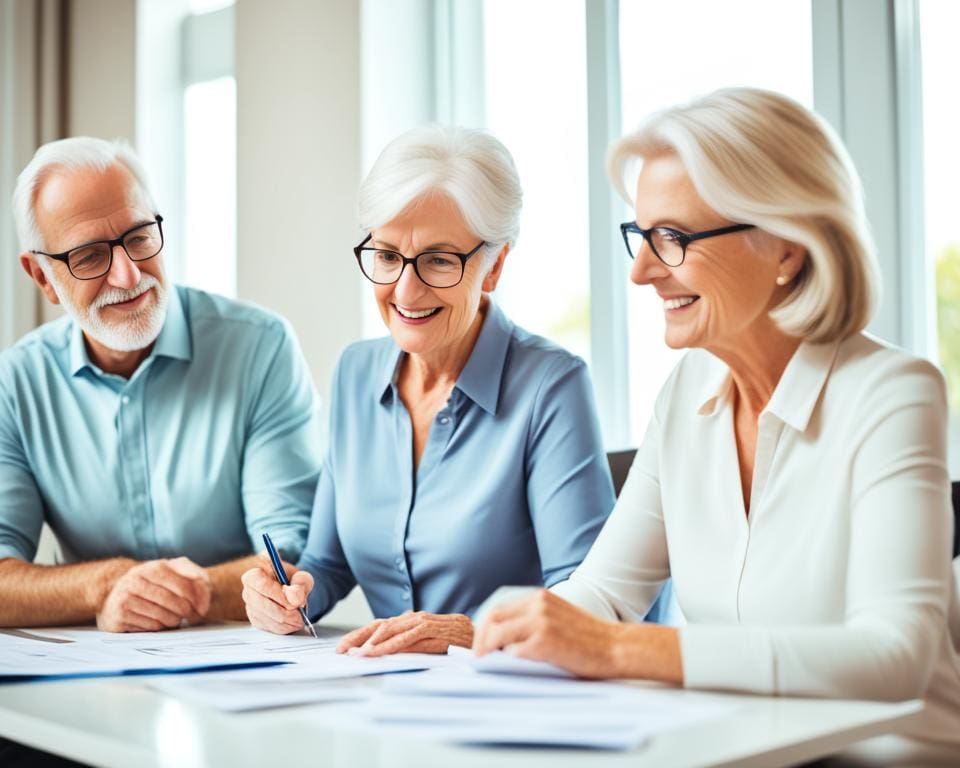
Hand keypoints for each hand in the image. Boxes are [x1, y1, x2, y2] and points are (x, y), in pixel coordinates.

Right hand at [96, 557, 211, 631]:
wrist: (114, 597)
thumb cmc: (151, 584)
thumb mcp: (169, 571)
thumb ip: (189, 571)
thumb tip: (200, 578)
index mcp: (152, 567)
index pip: (183, 586)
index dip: (197, 599)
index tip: (202, 608)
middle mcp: (135, 581)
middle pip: (174, 603)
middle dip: (187, 612)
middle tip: (192, 617)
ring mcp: (124, 598)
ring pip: (163, 616)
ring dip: (174, 621)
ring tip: (175, 618)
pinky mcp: (119, 617)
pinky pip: (151, 627)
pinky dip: (160, 627)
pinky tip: (159, 623)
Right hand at [240, 554, 313, 634]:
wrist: (290, 591)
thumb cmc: (292, 581)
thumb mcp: (301, 576)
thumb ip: (301, 583)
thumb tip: (295, 598)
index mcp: (256, 574)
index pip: (262, 585)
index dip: (279, 595)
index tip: (295, 602)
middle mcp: (248, 591)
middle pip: (264, 605)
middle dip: (285, 613)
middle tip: (300, 614)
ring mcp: (250, 607)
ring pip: (267, 619)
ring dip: (286, 622)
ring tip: (299, 618)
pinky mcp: (256, 620)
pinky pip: (269, 628)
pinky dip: (284, 628)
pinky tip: (292, 622)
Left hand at [337, 611, 472, 655]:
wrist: (474, 634)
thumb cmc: (447, 639)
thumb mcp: (420, 643)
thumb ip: (402, 646)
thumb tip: (377, 656)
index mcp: (407, 621)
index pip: (377, 625)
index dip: (358, 635)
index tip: (341, 648)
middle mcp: (411, 618)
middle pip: (380, 626)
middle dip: (358, 638)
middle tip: (342, 651)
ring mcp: (422, 623)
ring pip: (392, 631)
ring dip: (373, 643)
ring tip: (358, 654)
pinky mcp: (433, 630)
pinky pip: (410, 638)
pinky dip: (394, 645)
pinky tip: (382, 652)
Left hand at [472, 588, 624, 677]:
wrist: (617, 647)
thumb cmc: (590, 638)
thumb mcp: (558, 617)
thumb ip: (534, 621)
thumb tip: (503, 641)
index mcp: (540, 597)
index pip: (499, 609)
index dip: (485, 627)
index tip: (480, 644)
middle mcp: (537, 604)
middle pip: (492, 618)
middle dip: (480, 640)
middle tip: (478, 658)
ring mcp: (540, 622)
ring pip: (497, 634)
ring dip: (489, 651)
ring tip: (488, 665)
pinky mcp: (545, 641)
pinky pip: (513, 652)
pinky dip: (507, 661)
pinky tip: (510, 669)